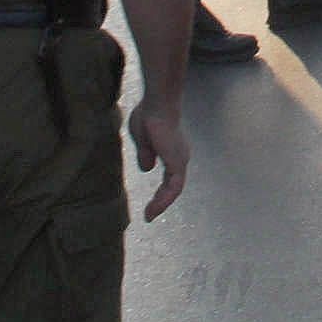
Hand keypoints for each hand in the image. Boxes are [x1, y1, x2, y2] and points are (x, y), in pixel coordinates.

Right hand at [130, 102, 189, 221]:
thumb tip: (147, 168)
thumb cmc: (148, 115)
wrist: (157, 105)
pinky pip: (173, 188)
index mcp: (171, 151)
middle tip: (149, 214)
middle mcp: (179, 156)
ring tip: (149, 216)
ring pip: (173, 189)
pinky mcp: (178, 163)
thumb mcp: (142, 139)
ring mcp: (180, 160)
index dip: (160, 190)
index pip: (169, 177)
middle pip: (172, 185)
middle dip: (161, 200)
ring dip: (161, 204)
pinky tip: (153, 209)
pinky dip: (164, 200)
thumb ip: (145, 153)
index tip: (149, 202)